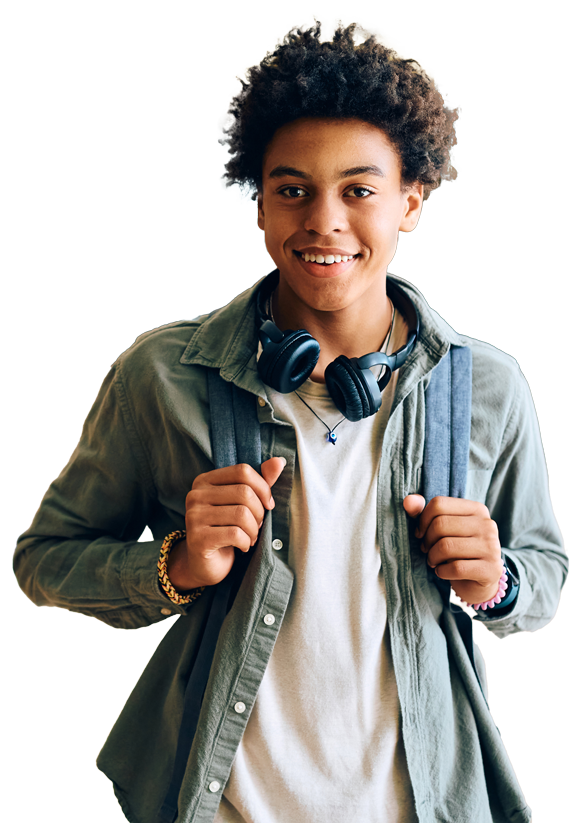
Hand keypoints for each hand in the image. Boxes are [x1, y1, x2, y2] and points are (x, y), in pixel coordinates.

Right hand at [168, 457, 285, 590]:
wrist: (205, 564)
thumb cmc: (227, 529)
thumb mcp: (243, 503)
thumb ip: (260, 481)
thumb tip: (280, 461)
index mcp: (205, 480)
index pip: (242, 471)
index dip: (263, 487)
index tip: (268, 504)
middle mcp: (195, 495)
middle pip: (244, 492)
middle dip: (259, 512)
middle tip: (257, 526)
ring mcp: (193, 516)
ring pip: (241, 514)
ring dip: (254, 530)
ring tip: (250, 537)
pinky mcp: (197, 538)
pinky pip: (235, 534)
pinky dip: (246, 542)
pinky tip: (242, 546)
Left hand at [403, 494, 502, 604]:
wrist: (479, 582)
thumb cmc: (457, 551)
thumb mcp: (443, 530)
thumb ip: (424, 513)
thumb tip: (408, 501)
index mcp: (477, 509)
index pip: (439, 504)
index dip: (422, 520)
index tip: (420, 533)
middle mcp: (487, 525)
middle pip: (440, 524)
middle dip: (426, 540)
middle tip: (426, 550)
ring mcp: (492, 547)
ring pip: (446, 546)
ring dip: (432, 557)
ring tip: (434, 561)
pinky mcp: (491, 569)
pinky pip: (456, 568)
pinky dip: (442, 571)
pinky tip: (442, 572)